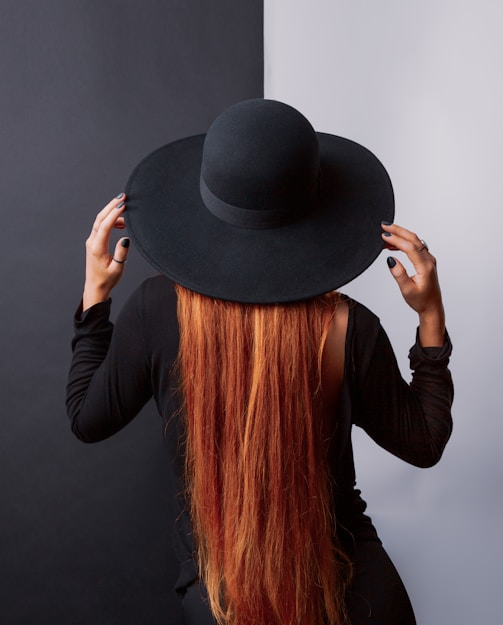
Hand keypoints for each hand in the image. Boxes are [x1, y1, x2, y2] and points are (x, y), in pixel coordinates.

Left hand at [83, 194, 129, 310]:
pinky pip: (101, 226)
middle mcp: (92, 242)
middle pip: (100, 218)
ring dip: (112, 212)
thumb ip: (121, 254)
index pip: (105, 226)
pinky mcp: (94, 241)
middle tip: (123, 196)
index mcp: (97, 248)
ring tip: (127, 211)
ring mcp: (92, 240)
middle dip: (111, 205)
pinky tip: (121, 223)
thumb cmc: (107, 279)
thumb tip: (125, 239)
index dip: (114, 214)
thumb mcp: (117, 269)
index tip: (123, 205)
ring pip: (100, 221)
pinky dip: (111, 220)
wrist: (96, 287)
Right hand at [382, 222, 444, 346]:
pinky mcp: (426, 260)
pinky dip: (404, 242)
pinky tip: (393, 245)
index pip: (410, 247)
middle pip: (414, 239)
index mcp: (425, 267)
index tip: (384, 235)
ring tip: (385, 235)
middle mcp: (429, 260)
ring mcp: (428, 259)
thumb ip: (399, 274)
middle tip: (384, 225)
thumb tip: (391, 260)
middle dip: (398, 230)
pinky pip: (415, 246)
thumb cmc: (420, 300)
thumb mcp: (407, 290)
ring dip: (400, 235)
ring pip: (415, 241)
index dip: (396, 239)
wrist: (432, 306)